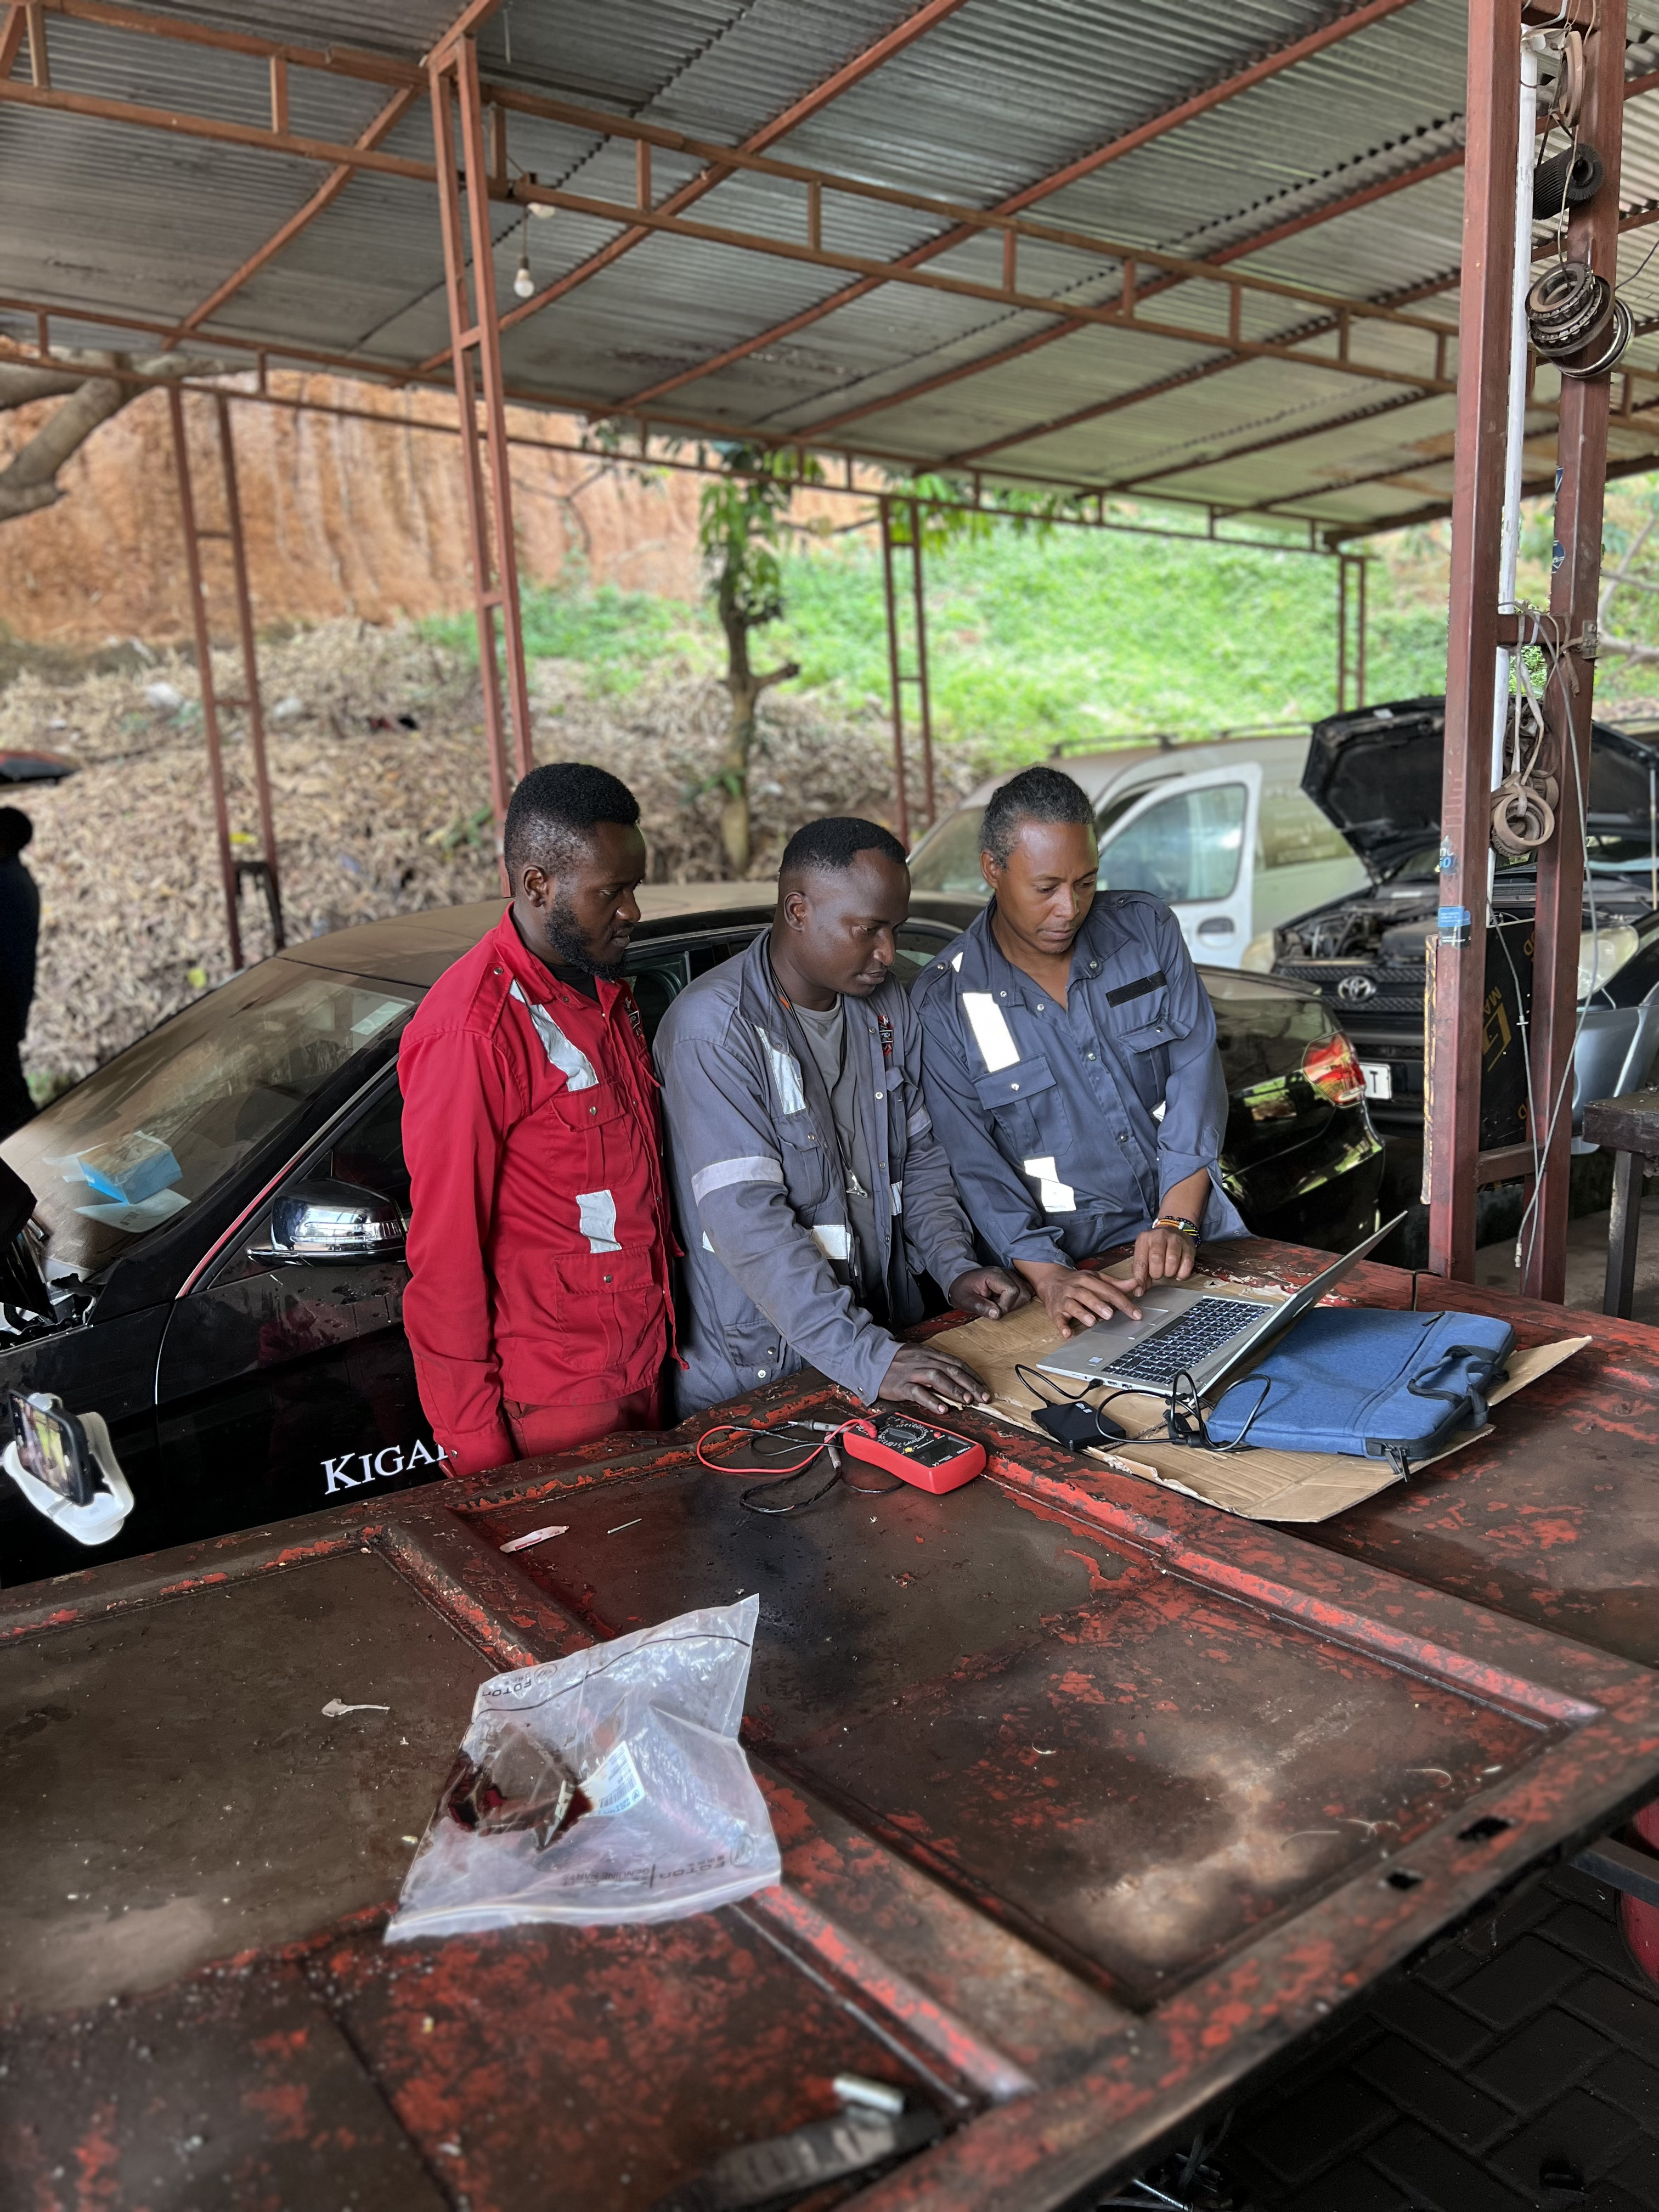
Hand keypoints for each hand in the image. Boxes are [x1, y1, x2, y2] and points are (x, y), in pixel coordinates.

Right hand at [877, 1342, 990, 1415]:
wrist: (868, 1359)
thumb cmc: (895, 1361)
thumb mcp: (918, 1356)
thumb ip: (936, 1365)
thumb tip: (955, 1379)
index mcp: (929, 1353)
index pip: (956, 1363)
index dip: (972, 1375)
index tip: (984, 1387)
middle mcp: (923, 1360)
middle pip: (951, 1370)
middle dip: (970, 1384)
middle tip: (983, 1397)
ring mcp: (911, 1372)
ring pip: (937, 1378)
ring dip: (954, 1390)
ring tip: (967, 1401)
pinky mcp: (900, 1384)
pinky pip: (918, 1392)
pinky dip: (932, 1401)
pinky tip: (943, 1409)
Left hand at [946, 1265, 1028, 1319]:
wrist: (961, 1281)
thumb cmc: (962, 1290)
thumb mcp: (965, 1300)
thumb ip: (980, 1306)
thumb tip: (997, 1314)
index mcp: (994, 1275)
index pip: (1012, 1291)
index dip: (1005, 1305)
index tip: (993, 1309)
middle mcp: (1006, 1273)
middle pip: (1023, 1292)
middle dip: (1012, 1306)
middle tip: (996, 1306)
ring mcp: (1012, 1276)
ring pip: (1028, 1292)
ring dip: (1016, 1303)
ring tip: (1000, 1303)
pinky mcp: (1015, 1280)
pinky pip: (1026, 1291)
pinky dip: (1019, 1300)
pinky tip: (1006, 1301)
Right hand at [1016, 1258, 1141, 1337]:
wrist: (1050, 1280)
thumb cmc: (1077, 1282)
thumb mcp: (1096, 1279)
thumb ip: (1115, 1284)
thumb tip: (1136, 1284)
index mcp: (1088, 1280)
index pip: (1108, 1291)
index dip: (1123, 1302)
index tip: (1135, 1314)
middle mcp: (1075, 1288)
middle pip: (1088, 1296)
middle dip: (1098, 1305)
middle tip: (1110, 1315)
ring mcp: (1064, 1300)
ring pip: (1072, 1306)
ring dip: (1082, 1313)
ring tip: (1091, 1321)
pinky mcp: (1055, 1311)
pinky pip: (1057, 1319)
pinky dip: (1062, 1326)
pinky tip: (1067, 1333)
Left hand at [1129, 1226, 1197, 1294]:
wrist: (1174, 1230)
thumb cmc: (1156, 1247)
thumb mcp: (1144, 1255)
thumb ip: (1140, 1273)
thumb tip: (1139, 1291)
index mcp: (1144, 1239)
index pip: (1140, 1262)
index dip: (1140, 1279)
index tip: (1140, 1290)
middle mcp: (1159, 1236)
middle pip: (1157, 1259)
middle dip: (1157, 1273)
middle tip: (1158, 1273)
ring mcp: (1175, 1239)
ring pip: (1172, 1261)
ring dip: (1169, 1272)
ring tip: (1168, 1271)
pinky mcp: (1188, 1246)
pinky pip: (1187, 1263)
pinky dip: (1182, 1273)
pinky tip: (1178, 1272)